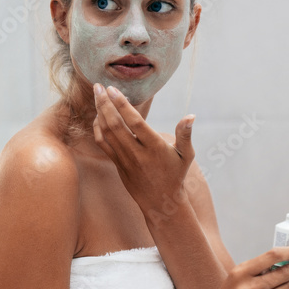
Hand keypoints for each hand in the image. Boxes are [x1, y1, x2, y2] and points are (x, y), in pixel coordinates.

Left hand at [91, 83, 194, 209]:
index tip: (113, 89)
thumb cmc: (175, 175)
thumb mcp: (186, 156)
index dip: (122, 105)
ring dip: (99, 112)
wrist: (160, 201)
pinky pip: (102, 143)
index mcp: (154, 148)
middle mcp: (137, 153)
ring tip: (97, 94)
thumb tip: (191, 115)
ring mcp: (124, 159)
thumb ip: (185, 134)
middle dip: (104, 104)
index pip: (135, 123)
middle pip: (115, 125)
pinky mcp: (117, 163)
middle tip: (98, 86)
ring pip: (106, 133)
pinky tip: (98, 115)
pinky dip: (97, 128)